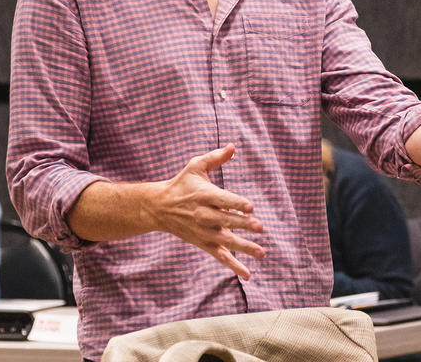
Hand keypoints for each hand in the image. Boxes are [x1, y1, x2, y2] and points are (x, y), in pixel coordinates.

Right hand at [149, 144, 265, 279]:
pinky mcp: (203, 243)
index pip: (223, 200)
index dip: (236, 203)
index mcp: (204, 195)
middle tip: (259, 227)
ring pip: (226, 241)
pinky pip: (219, 256)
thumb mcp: (196, 167)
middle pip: (226, 221)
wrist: (159, 207)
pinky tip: (248, 274)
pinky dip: (233, 265)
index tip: (250, 206)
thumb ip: (215, 158)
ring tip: (261, 252)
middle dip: (243, 225)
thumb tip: (233, 146)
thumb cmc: (182, 184)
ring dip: (244, 247)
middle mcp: (204, 215)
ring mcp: (204, 232)